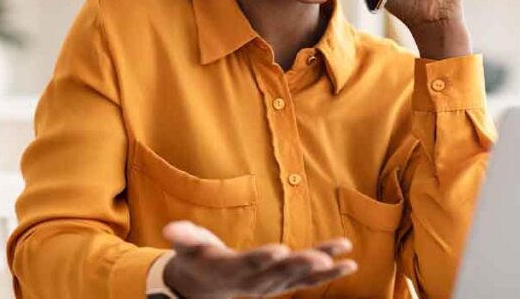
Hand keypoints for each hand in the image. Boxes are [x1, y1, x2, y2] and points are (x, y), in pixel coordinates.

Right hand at [161, 220, 356, 297]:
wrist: (206, 289)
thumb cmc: (197, 261)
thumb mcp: (188, 249)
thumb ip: (184, 238)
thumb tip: (170, 229)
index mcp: (231, 270)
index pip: (249, 264)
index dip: (264, 258)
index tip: (279, 250)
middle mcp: (255, 282)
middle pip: (280, 274)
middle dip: (301, 267)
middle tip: (321, 260)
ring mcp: (271, 285)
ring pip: (299, 279)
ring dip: (322, 271)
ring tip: (344, 261)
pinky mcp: (283, 283)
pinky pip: (308, 280)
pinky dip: (329, 272)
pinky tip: (350, 263)